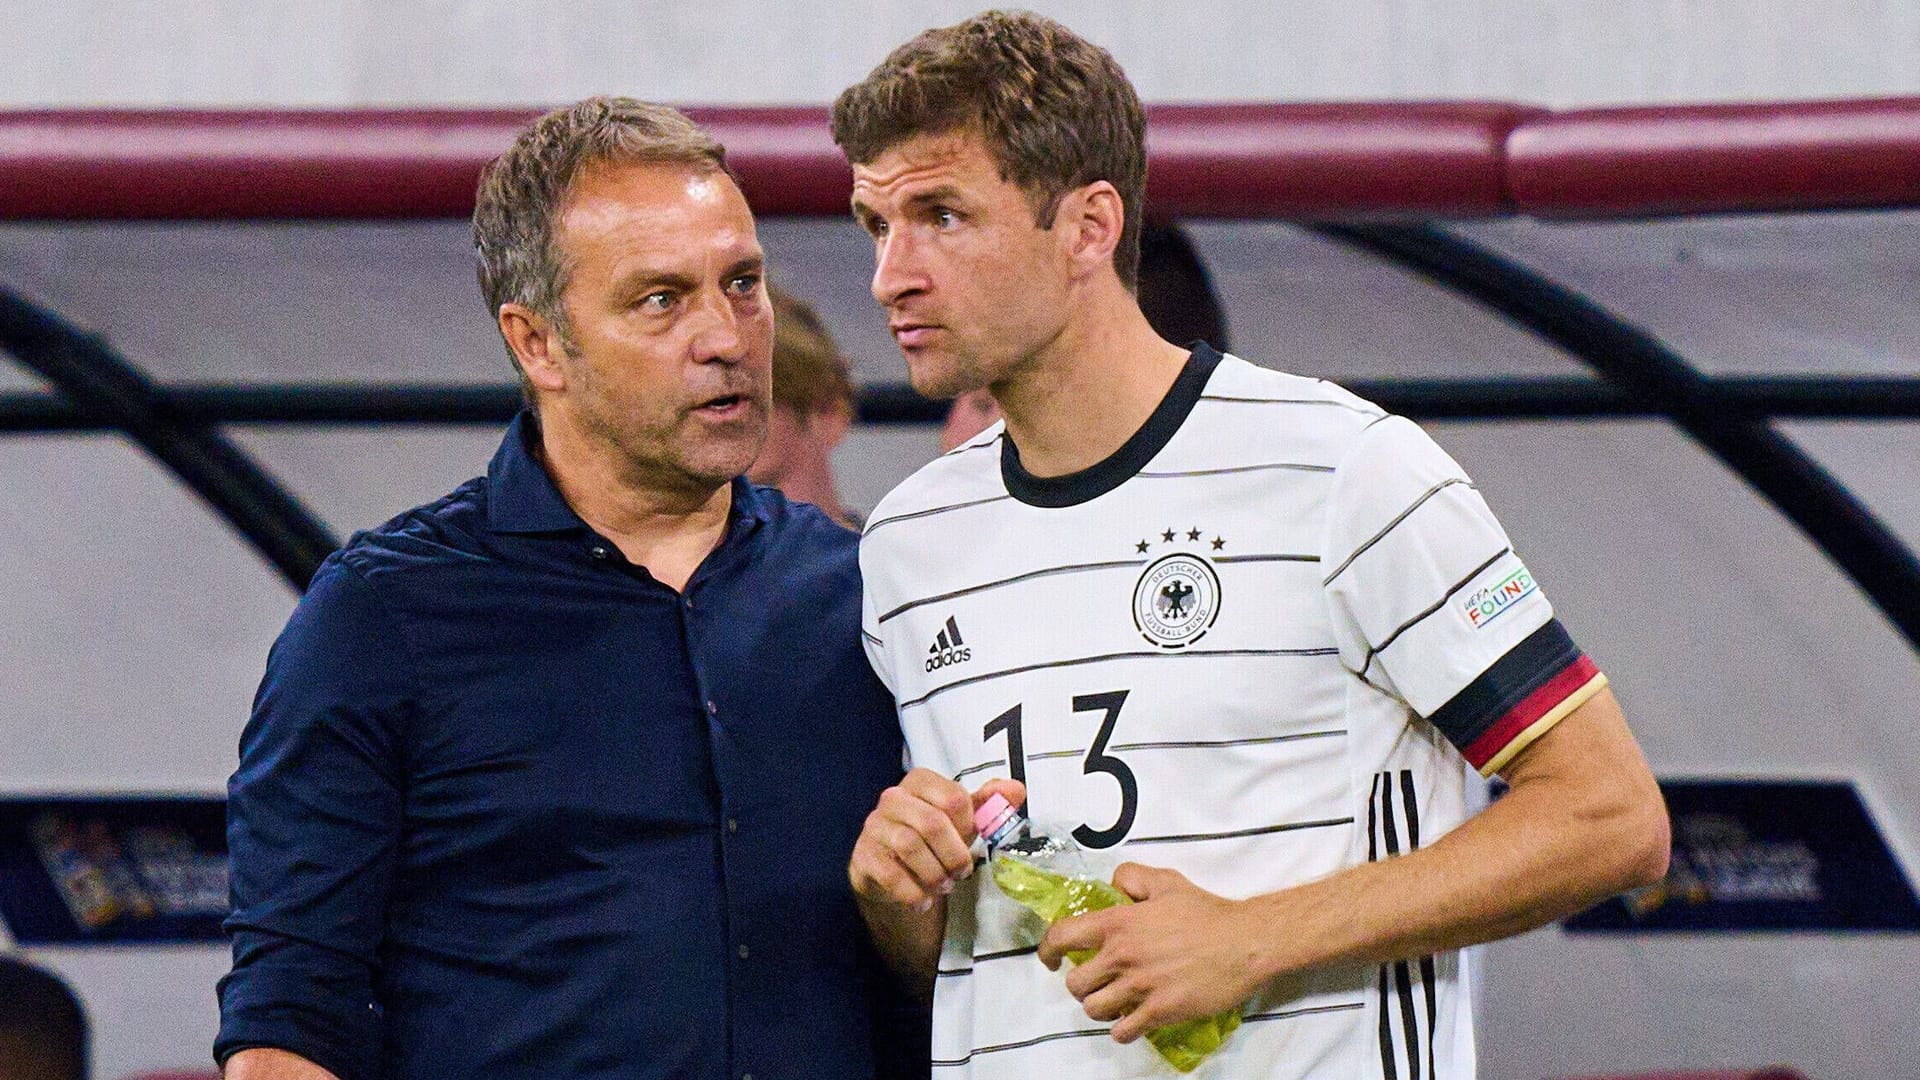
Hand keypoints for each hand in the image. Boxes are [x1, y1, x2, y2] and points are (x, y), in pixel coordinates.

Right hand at [849, 768, 1024, 911]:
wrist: (894, 874)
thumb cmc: (933, 840)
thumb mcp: (963, 821)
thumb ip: (989, 804)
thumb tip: (1016, 789)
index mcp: (919, 782)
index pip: (953, 797)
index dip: (969, 825)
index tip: (970, 840)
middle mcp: (892, 798)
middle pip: (932, 823)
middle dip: (954, 855)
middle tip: (962, 873)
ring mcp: (874, 826)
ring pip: (910, 846)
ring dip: (935, 874)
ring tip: (944, 886)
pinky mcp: (863, 856)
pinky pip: (890, 874)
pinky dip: (913, 893)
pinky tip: (924, 901)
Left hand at [1037, 863, 1264, 1042]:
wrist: (1244, 943)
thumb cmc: (1206, 912)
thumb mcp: (1165, 881)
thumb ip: (1131, 878)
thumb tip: (1111, 888)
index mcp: (1118, 923)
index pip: (1062, 937)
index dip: (1047, 950)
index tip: (1051, 959)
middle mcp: (1122, 957)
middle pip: (1075, 983)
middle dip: (1081, 983)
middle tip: (1097, 980)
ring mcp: (1140, 988)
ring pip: (1094, 1010)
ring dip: (1100, 1007)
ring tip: (1114, 1000)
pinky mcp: (1160, 1012)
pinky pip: (1122, 1032)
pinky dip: (1122, 1028)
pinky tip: (1132, 1018)